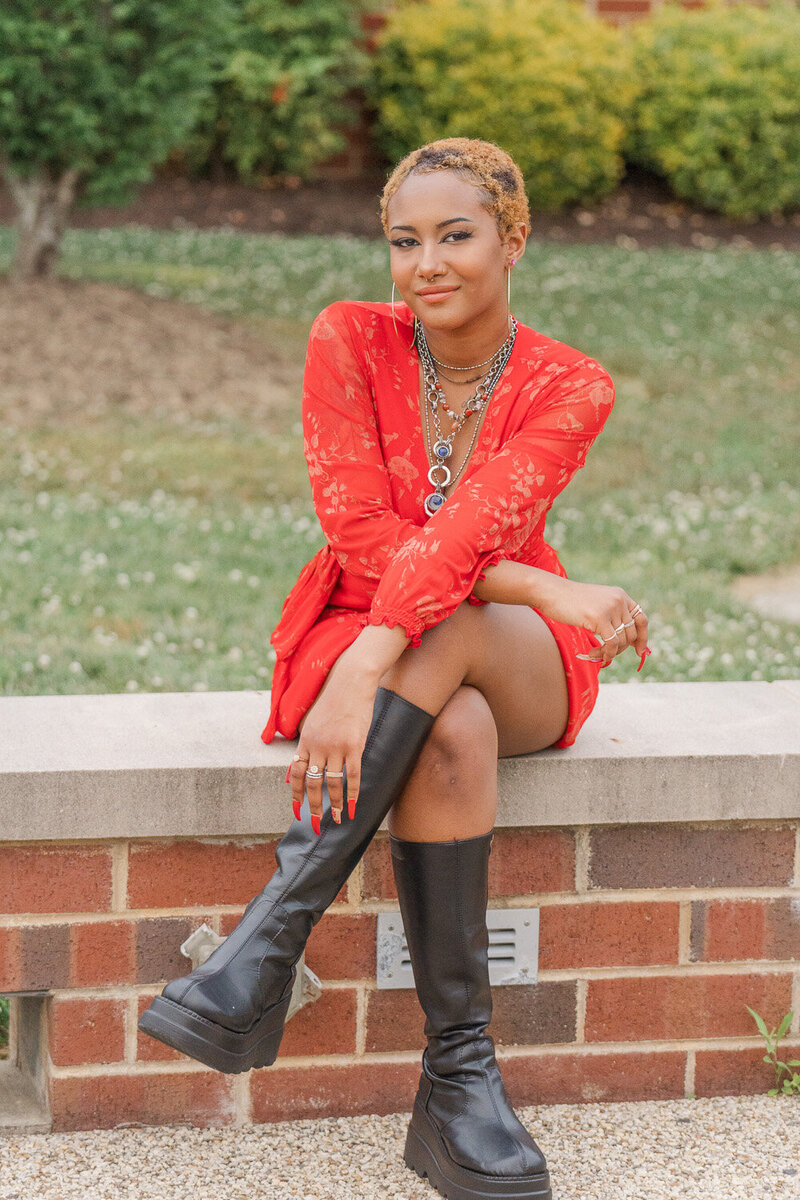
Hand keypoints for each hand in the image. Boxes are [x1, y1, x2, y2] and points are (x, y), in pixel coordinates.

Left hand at [288, 657, 377, 832]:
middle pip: (313, 783)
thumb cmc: (333, 699)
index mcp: (305, 740)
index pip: (297, 774)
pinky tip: (352, 806)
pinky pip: (352, 775)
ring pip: (333, 783)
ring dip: (334, 804)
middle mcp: (317, 746)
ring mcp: (336, 746)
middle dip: (313, 806)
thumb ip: (306, 743)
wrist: (350, 681)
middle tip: (315, 824)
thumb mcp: (312, 720)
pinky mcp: (354, 745)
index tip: (297, 811)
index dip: (297, 795)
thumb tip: (298, 765)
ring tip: (337, 819)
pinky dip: (352, 793)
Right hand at [538, 577, 649, 669]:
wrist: (551, 592)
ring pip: (622, 641)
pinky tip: (593, 655)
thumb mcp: (597, 605)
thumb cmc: (569, 601)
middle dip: (621, 649)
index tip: (639, 651)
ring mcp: (610, 608)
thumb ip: (612, 617)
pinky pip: (612, 644)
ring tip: (595, 654)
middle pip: (631, 633)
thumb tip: (627, 642)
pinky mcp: (600, 618)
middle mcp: (619, 600)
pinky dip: (606, 654)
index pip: (641, 619)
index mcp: (620, 595)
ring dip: (610, 653)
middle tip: (607, 654)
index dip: (643, 637)